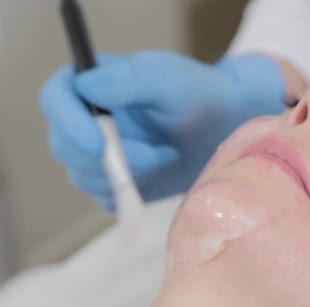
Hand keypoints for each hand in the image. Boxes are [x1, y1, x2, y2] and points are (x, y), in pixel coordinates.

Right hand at [40, 50, 285, 208]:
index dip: (68, 123)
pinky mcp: (116, 183)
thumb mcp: (170, 80)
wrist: (226, 130)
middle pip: (65, 145)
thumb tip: (85, 86)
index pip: (56, 99)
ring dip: (125, 175)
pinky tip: (159, 176)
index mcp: (93, 84)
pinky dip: (129, 194)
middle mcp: (88, 120)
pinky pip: (105, 198)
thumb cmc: (200, 96)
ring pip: (83, 176)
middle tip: (155, 155)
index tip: (98, 144)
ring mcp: (100, 154)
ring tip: (167, 156)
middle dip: (106, 158)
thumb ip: (130, 79)